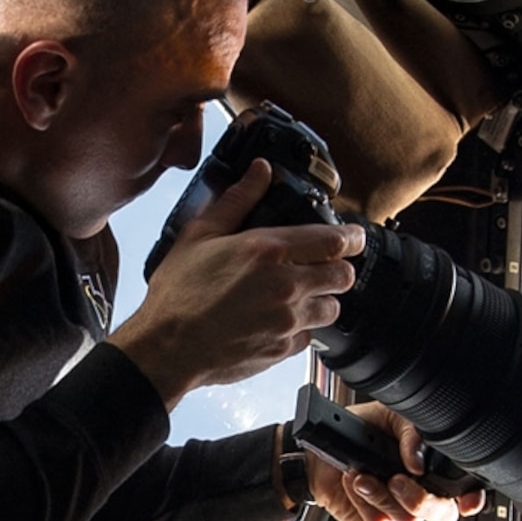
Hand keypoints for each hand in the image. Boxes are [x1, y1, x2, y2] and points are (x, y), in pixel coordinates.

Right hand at [109, 159, 361, 408]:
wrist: (167, 348)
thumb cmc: (179, 293)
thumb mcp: (200, 235)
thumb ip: (237, 200)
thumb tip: (261, 171)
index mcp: (268, 251)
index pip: (333, 240)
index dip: (351, 237)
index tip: (354, 236)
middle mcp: (286, 285)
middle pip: (343, 275)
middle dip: (338, 268)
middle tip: (324, 264)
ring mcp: (288, 321)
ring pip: (332, 308)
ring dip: (322, 299)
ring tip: (299, 293)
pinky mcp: (283, 349)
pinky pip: (310, 336)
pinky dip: (302, 327)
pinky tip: (278, 319)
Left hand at [300, 403, 478, 520]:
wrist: (320, 452)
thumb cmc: (359, 433)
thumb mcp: (391, 418)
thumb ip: (412, 433)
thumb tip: (418, 459)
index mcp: (432, 470)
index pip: (464, 492)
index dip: (471, 498)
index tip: (466, 499)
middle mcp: (419, 494)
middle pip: (443, 515)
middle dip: (422, 499)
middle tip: (398, 479)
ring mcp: (398, 512)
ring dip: (382, 495)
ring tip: (363, 475)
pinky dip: (362, 500)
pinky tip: (354, 482)